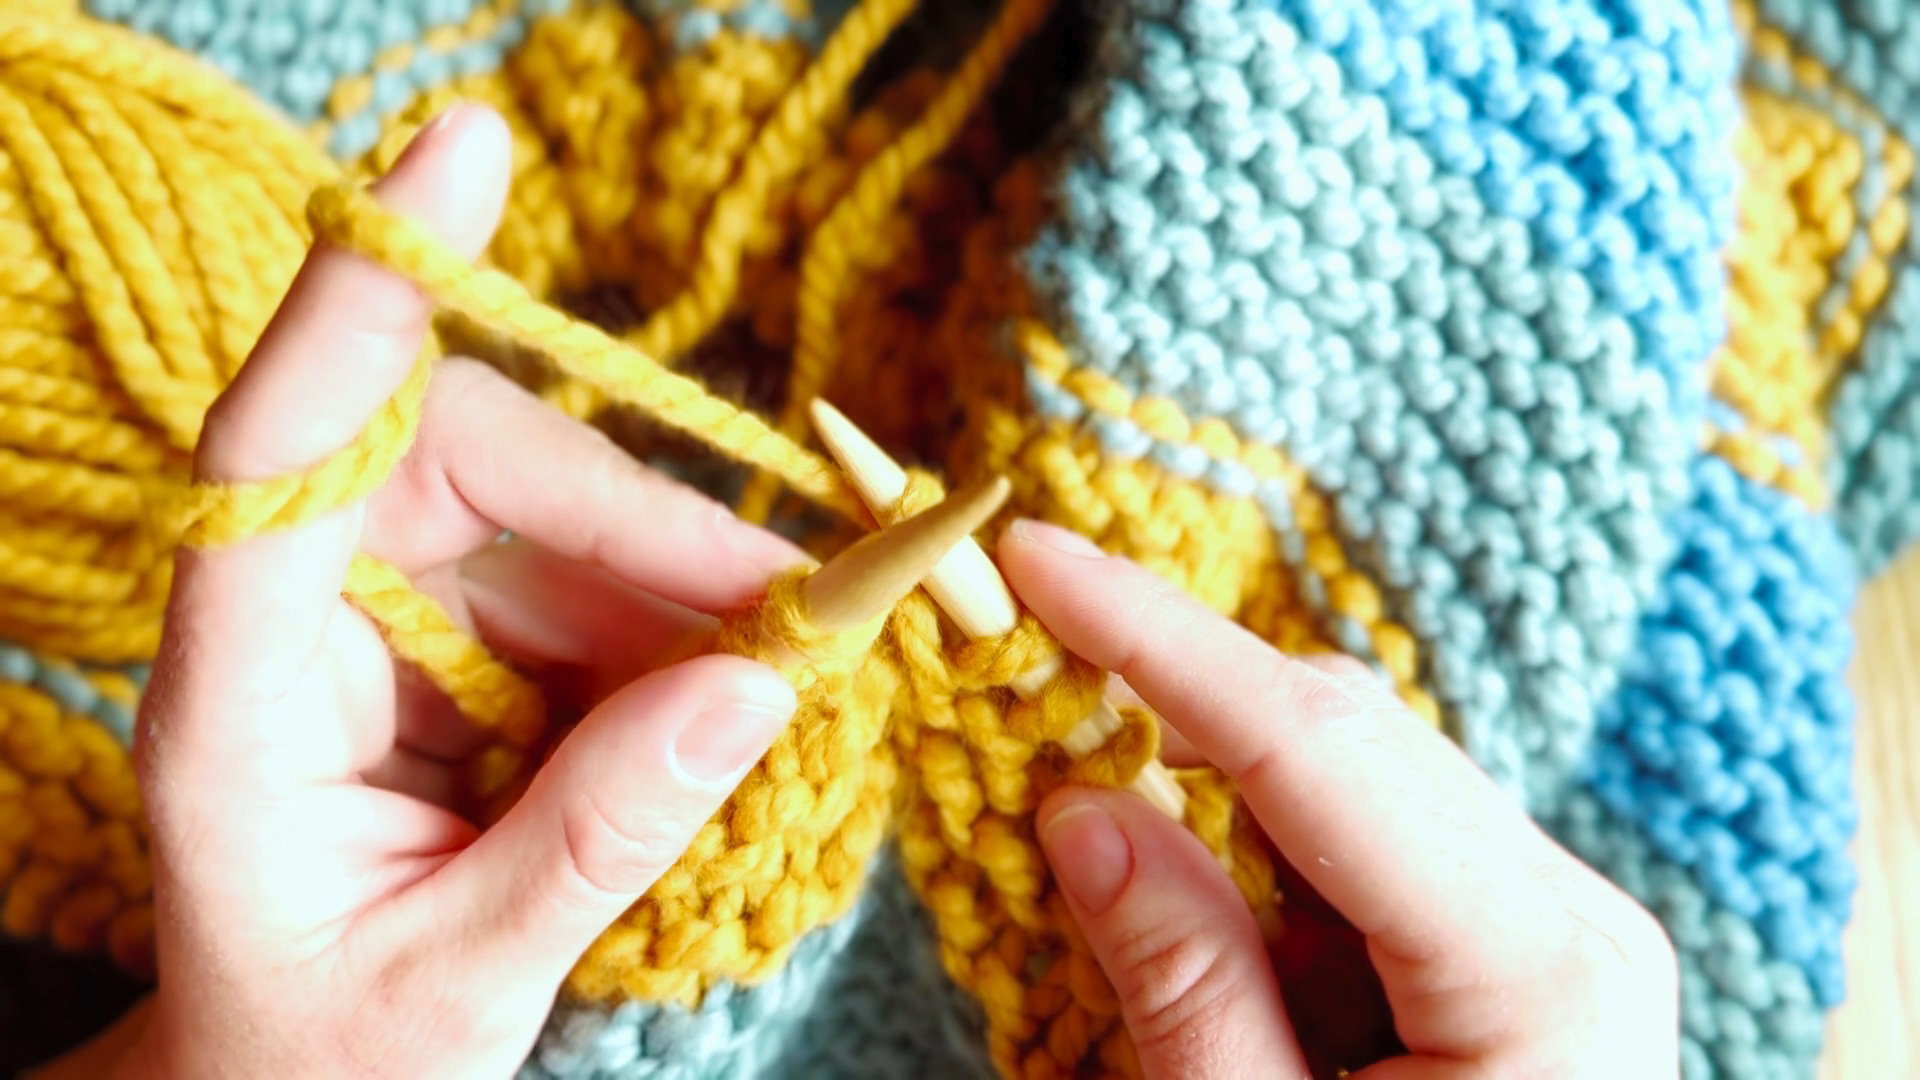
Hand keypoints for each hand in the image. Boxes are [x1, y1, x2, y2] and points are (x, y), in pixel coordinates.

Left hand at [108, 106, 805, 1078]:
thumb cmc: (316, 1057)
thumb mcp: (455, 984)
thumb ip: (599, 833)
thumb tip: (766, 688)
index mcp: (232, 695)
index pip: (283, 451)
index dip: (372, 292)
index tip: (467, 150)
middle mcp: (297, 613)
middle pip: (471, 460)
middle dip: (645, 528)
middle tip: (806, 615)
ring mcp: (381, 612)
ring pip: (555, 519)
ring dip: (684, 592)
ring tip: (791, 683)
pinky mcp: (456, 636)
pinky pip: (588, 584)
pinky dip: (678, 633)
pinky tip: (732, 699)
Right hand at [1000, 521, 1680, 1078]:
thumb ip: (1183, 983)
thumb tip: (1083, 801)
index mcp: (1536, 964)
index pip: (1317, 746)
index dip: (1161, 639)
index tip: (1034, 558)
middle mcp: (1562, 909)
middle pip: (1339, 734)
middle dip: (1169, 687)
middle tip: (1019, 646)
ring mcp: (1539, 921)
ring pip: (1343, 774)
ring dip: (1202, 769)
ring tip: (1072, 790)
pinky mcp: (1496, 942)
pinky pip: (1353, 842)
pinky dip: (1248, 840)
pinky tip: (1172, 876)